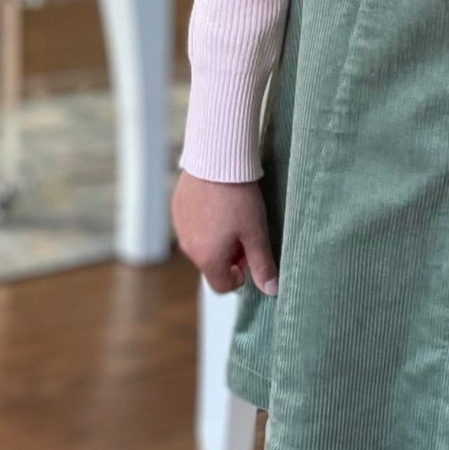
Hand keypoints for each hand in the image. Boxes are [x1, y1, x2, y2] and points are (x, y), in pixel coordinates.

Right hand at [172, 171, 278, 295]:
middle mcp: (188, 247)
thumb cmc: (238, 198)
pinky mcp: (177, 208)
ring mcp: (180, 227)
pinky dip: (207, 222)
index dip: (240, 277)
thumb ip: (262, 264)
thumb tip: (271, 290)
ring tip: (235, 216)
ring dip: (218, 239)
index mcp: (207, 258)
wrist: (216, 160)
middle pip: (212, 264)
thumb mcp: (255, 233)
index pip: (222, 286)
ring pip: (202, 245)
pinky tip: (220, 204)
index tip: (251, 258)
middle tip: (247, 234)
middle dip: (231, 256)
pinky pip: (193, 226)